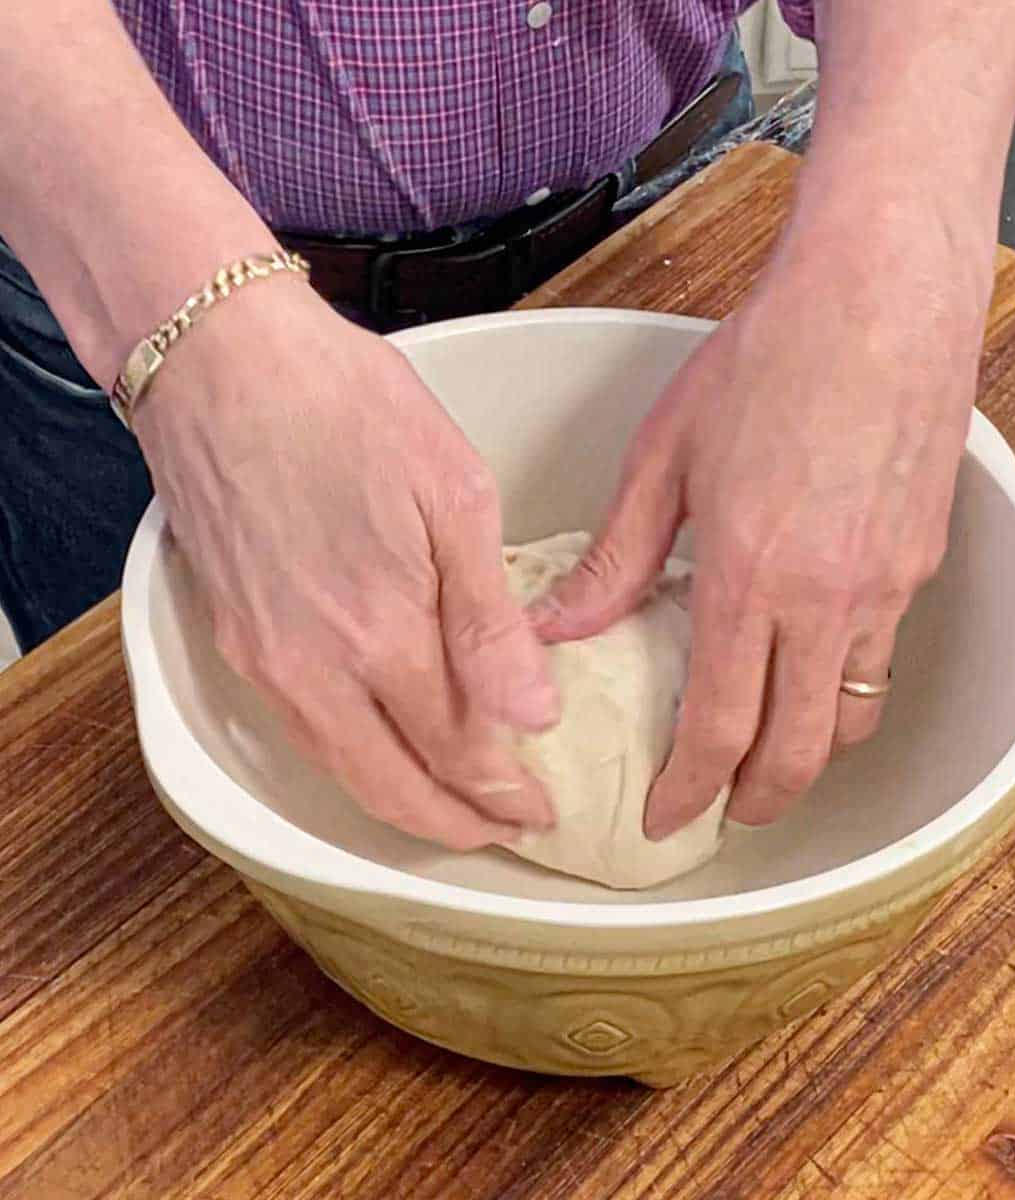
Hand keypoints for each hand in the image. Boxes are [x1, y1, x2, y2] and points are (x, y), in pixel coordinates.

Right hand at [133, 281, 559, 848]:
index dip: (504, 793)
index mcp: (380, 634)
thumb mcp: (452, 496)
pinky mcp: (233, 637)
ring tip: (453, 806)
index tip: (540, 809)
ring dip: (403, 801)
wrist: (221, 362)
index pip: (457, 752)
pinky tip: (382, 748)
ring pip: (340, 771)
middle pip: (393, 788)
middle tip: (505, 831)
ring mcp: (263, 658)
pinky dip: (352, 762)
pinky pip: (300, 732)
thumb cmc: (344, 408)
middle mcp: (312, 668)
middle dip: (457, 824)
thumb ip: (488, 619)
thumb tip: (531, 713)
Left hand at [531, 213, 989, 837]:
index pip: (718, 728)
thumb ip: (616, 555)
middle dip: (756, 801)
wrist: (880, 300)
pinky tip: (814, 668)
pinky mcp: (922, 564)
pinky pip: (882, 658)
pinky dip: (846, 691)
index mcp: (748, 578)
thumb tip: (562, 623)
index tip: (666, 816)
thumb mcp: (667, 454)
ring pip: (851, 717)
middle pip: (798, 752)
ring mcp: (884, 587)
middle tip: (723, 813)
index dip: (689, 790)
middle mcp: (824, 602)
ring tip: (772, 756)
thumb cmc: (770, 361)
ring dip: (810, 756)